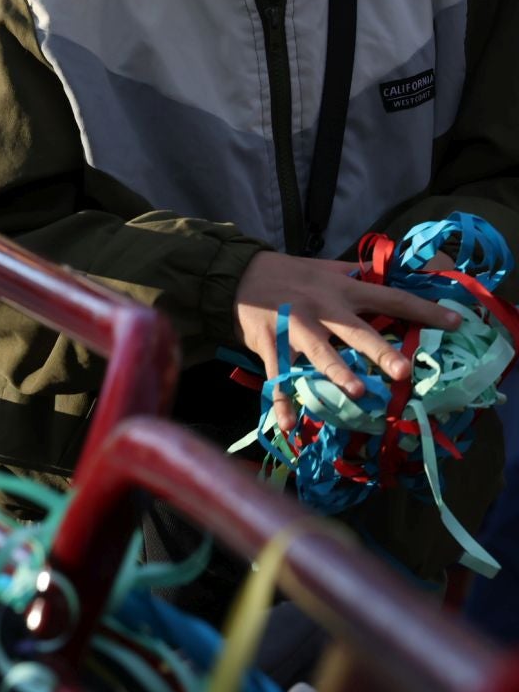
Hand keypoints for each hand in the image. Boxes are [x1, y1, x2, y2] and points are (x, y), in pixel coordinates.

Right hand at [234, 251, 458, 431]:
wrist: (236, 276)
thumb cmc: (288, 274)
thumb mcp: (325, 267)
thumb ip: (358, 274)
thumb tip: (394, 271)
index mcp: (341, 289)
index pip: (389, 298)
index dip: (421, 310)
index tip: (455, 324)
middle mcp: (321, 308)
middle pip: (354, 331)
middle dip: (378, 351)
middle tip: (403, 371)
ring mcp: (295, 328)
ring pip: (319, 354)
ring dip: (337, 373)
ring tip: (357, 393)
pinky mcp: (270, 344)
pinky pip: (278, 377)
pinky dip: (283, 402)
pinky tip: (291, 424)